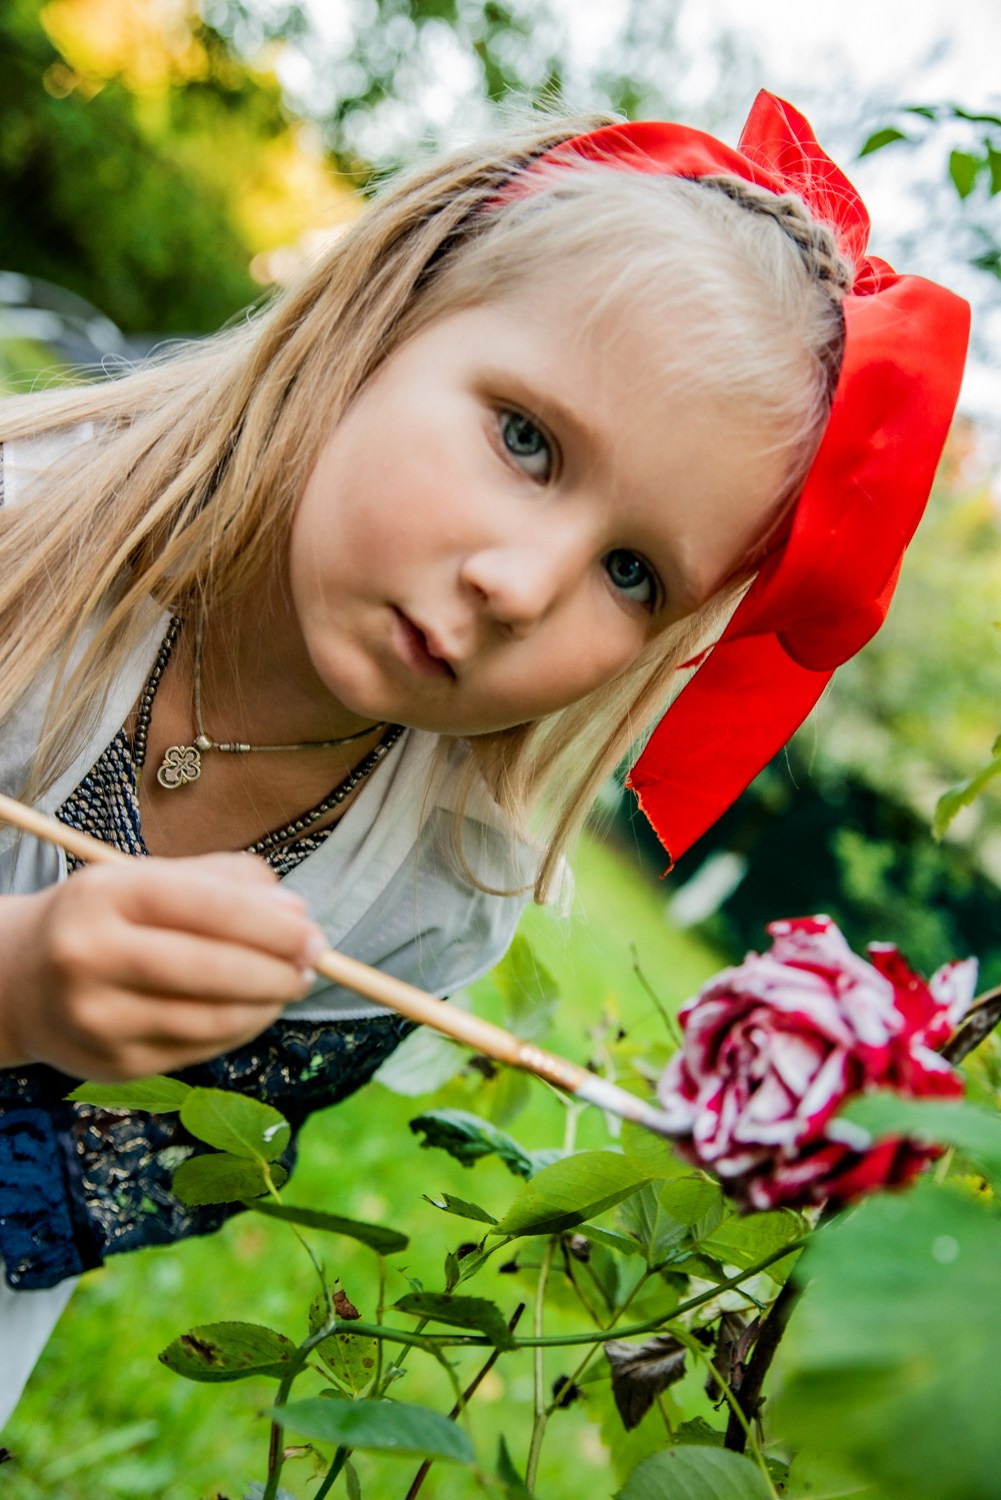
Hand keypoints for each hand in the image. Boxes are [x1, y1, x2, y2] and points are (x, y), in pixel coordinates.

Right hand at [0, 853, 327, 1080]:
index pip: (207, 908)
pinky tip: (254, 1011)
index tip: (312, 934)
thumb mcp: (150, 877)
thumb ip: (226, 882)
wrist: (21, 980)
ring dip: (266, 1005)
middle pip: (210, 969)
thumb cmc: (108, 918)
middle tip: (313, 963)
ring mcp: (99, 1018)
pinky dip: (239, 1030)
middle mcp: (92, 958)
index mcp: (106, 896)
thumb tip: (294, 913)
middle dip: (276, 970)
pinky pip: (198, 1050)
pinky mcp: (113, 1065)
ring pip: (209, 1018)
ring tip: (288, 986)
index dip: (272, 926)